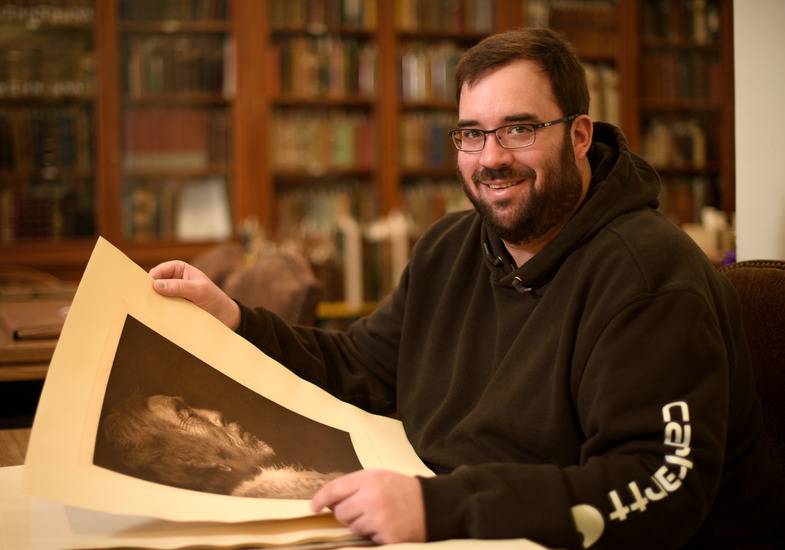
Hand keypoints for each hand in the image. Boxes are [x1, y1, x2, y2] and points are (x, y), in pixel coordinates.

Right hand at [149, 260, 240, 330]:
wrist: (225, 317)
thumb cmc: (214, 299)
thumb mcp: (199, 291)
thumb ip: (180, 287)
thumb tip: (156, 284)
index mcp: (178, 269)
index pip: (159, 271)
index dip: (151, 279)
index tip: (146, 288)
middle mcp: (173, 280)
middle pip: (154, 284)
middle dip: (149, 292)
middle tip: (142, 300)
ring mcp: (172, 295)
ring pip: (156, 298)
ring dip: (153, 304)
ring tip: (147, 311)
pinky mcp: (173, 308)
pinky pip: (161, 309)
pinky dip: (159, 312)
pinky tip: (155, 318)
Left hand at [310, 469, 425, 544]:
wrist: (432, 505)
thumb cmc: (401, 490)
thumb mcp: (378, 477)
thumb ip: (353, 485)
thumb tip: (328, 502)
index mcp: (370, 479)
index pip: (334, 489)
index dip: (320, 499)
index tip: (313, 507)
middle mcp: (372, 498)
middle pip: (341, 513)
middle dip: (347, 513)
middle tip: (364, 509)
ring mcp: (380, 520)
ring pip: (353, 528)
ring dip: (361, 525)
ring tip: (378, 516)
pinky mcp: (387, 538)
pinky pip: (367, 539)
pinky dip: (373, 535)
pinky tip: (386, 526)